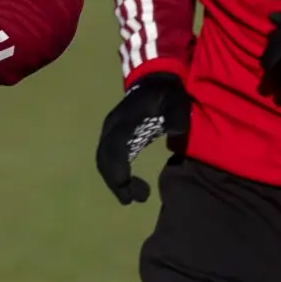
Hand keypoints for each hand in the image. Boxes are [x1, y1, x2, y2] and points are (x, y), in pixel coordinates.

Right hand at [95, 74, 190, 204]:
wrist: (154, 81)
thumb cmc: (166, 94)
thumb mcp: (176, 100)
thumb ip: (176, 114)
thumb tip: (177, 130)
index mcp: (125, 120)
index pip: (114, 146)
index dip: (117, 168)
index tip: (127, 185)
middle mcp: (112, 127)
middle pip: (104, 158)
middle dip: (114, 182)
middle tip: (131, 200)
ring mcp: (111, 131)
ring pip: (103, 160)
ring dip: (114, 181)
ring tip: (132, 197)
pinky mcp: (115, 136)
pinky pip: (108, 158)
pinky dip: (115, 174)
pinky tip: (129, 184)